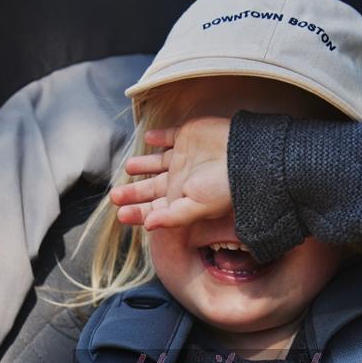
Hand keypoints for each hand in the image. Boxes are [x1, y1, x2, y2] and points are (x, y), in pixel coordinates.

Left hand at [111, 117, 232, 230]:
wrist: (246, 157)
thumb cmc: (226, 188)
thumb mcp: (198, 207)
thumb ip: (172, 217)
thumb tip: (148, 226)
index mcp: (182, 198)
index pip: (154, 208)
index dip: (138, 212)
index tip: (120, 215)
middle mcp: (181, 179)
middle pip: (151, 188)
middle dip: (133, 193)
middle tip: (115, 197)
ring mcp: (184, 157)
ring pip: (157, 162)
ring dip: (142, 164)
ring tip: (128, 167)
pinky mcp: (189, 136)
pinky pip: (169, 136)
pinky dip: (158, 137)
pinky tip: (148, 138)